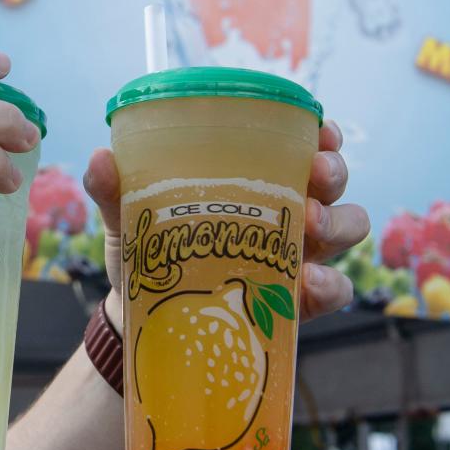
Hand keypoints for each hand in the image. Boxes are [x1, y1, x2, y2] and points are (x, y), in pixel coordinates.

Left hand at [83, 119, 367, 323]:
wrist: (142, 319)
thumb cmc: (147, 253)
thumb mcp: (128, 217)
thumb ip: (114, 189)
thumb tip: (101, 158)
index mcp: (255, 180)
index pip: (303, 145)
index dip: (322, 134)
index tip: (321, 130)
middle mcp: (286, 211)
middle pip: (334, 180)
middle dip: (333, 172)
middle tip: (315, 177)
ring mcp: (299, 256)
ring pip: (348, 227)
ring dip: (339, 222)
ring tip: (311, 228)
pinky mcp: (299, 302)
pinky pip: (335, 289)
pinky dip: (330, 283)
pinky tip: (309, 282)